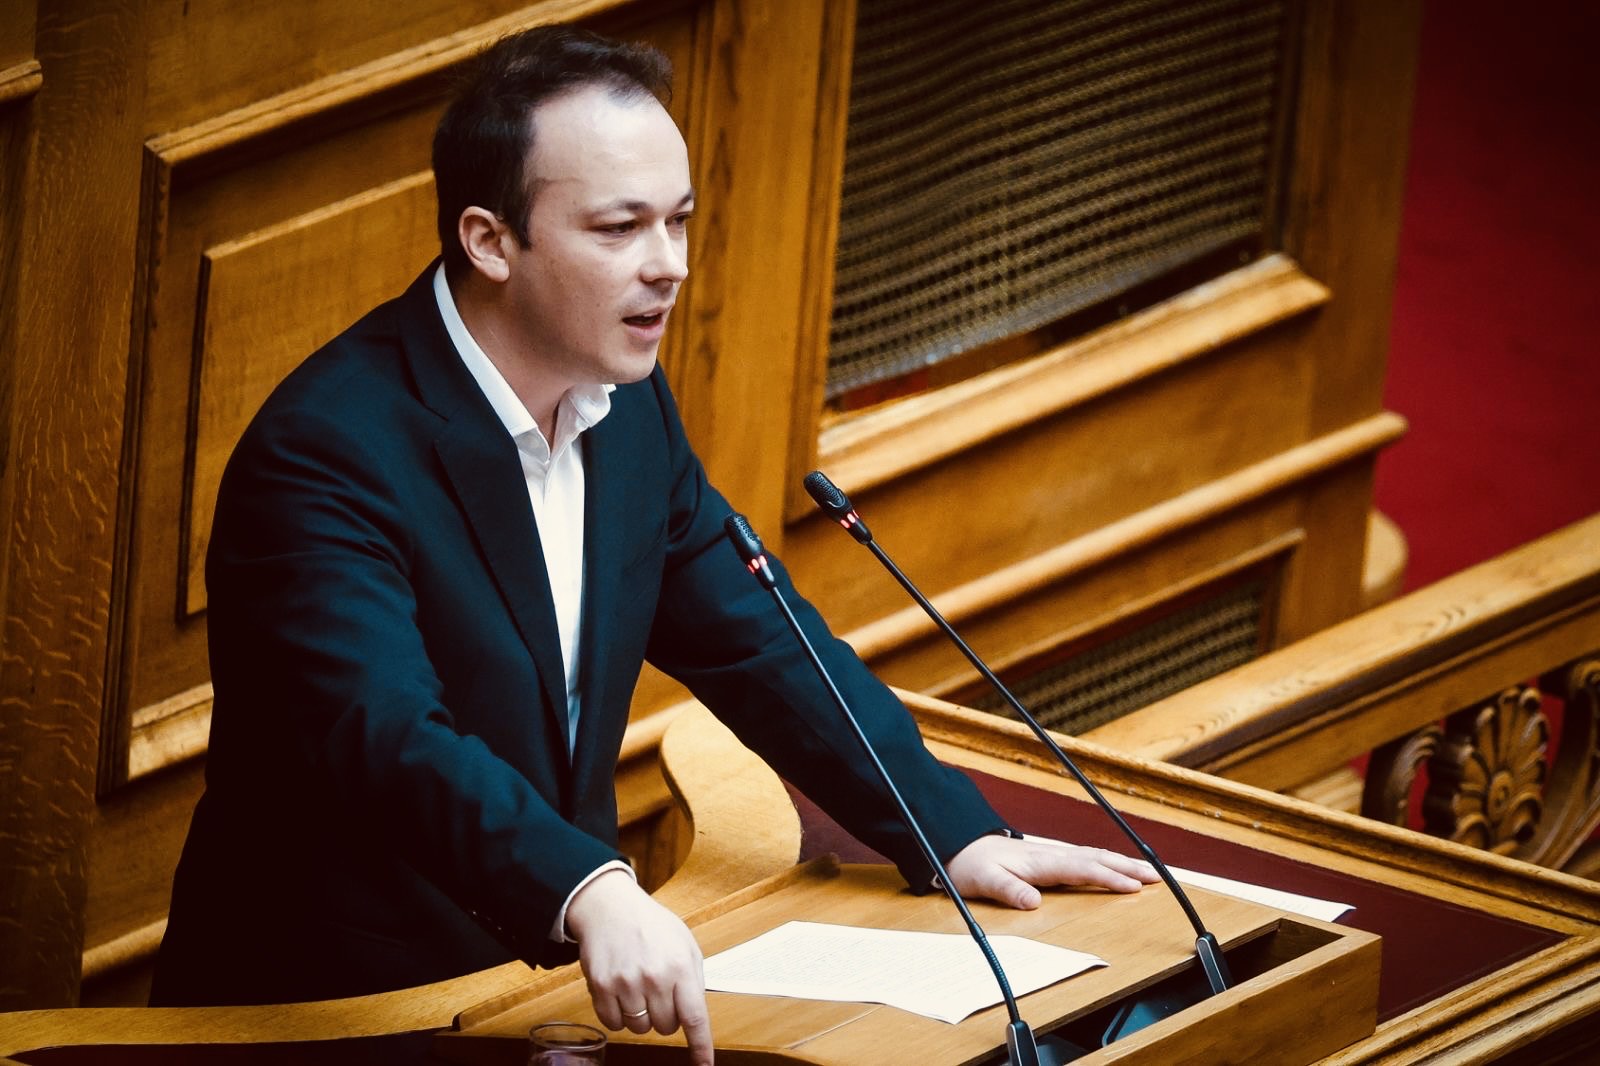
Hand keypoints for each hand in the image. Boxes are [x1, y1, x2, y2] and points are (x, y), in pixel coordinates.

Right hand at [565, 869, 713, 1064]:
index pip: (695, 1018)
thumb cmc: (651, 925)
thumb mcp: (685, 942)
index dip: (701, 1046)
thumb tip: (697, 1015)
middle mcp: (654, 977)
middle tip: (659, 993)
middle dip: (666, 1017)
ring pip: (640, 1028)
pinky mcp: (600, 987)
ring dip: (642, 1016)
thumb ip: (694, 978)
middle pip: (665, 1028)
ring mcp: (625, 983)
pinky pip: (614, 1024)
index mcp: (680, 966)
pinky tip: (621, 992)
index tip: (705, 1065)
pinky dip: (619, 1016)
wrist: (610, 907)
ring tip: (638, 988)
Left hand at [944, 834, 1158, 909]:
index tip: (1135, 887)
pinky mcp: (1046, 857)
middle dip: (1127, 867)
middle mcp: (1050, 854)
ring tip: (1145, 872)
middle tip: (1157, 877)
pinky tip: (1110, 866)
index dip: (1110, 878)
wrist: (956, 844)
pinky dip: (1104, 861)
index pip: (1084, 869)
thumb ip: (1008, 890)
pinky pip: (1083, 858)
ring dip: (1120, 863)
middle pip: (1096, 858)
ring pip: (1093, 856)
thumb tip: (1033, 902)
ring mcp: (1050, 854)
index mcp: (1042, 861)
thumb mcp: (984, 880)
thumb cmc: (970, 865)